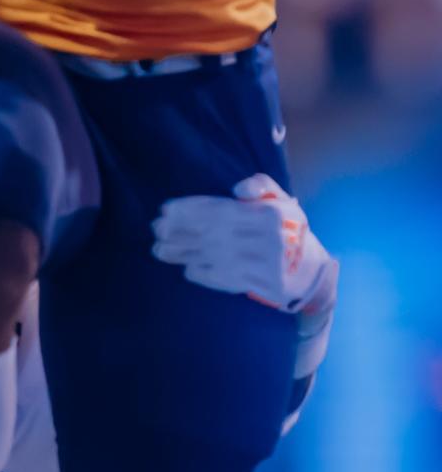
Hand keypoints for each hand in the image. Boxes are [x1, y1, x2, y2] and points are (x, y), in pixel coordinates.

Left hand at [151, 174, 330, 311]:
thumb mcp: (283, 201)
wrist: (314, 272)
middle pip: (212, 232)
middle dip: (180, 230)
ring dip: (183, 254)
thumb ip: (261, 186)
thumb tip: (237, 188)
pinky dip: (204, 275)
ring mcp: (263, 265)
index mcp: (268, 214)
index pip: (220, 209)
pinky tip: (186, 269)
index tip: (165, 209)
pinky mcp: (261, 285)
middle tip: (156, 230)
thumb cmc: (291, 230)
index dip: (190, 209)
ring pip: (214, 256)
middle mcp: (265, 239)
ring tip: (158, 250)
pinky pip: (225, 279)